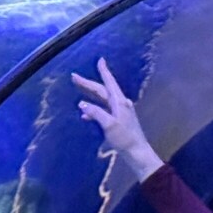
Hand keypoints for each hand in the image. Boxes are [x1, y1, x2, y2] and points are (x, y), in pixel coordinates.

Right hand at [72, 58, 164, 180]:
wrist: (137, 153)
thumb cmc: (125, 139)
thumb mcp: (109, 125)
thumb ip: (96, 113)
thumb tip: (82, 104)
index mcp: (120, 102)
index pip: (109, 83)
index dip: (104, 71)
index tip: (100, 60)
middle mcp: (121, 104)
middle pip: (102, 90)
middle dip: (88, 84)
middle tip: (75, 77)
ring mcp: (120, 112)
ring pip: (102, 100)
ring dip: (90, 96)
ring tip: (78, 92)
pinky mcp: (118, 120)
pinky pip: (104, 111)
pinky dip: (94, 110)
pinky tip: (85, 115)